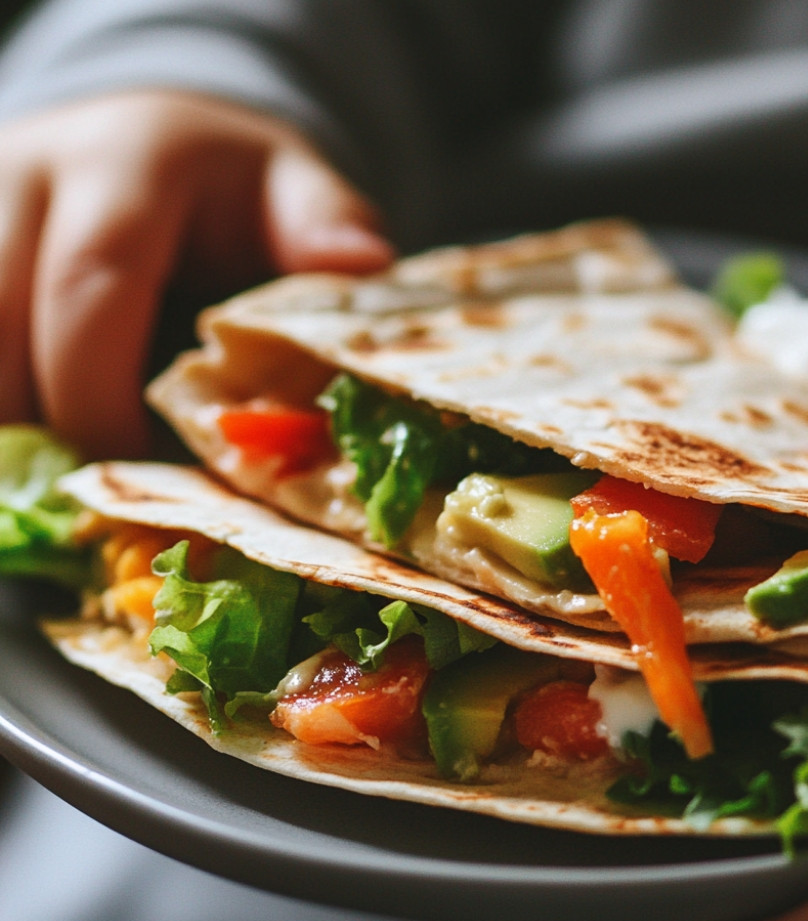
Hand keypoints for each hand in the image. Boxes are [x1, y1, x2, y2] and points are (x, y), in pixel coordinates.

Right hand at [0, 90, 393, 457]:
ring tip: (64, 466)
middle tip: (87, 485)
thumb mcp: (290, 189)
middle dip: (38, 415)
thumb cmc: (234, 186)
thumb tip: (362, 262)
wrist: (158, 138)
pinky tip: (32, 435)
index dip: (96, 390)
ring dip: (7, 410)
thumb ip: (321, 222)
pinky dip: (4, 395)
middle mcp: (32, 171)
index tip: (124, 462)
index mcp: (127, 162)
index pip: (89, 283)